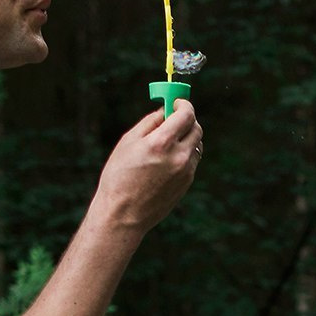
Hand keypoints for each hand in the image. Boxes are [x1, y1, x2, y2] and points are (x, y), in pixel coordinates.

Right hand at [93, 101, 202, 232]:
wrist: (124, 214)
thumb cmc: (119, 176)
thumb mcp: (128, 142)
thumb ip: (149, 122)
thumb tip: (165, 110)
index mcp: (161, 143)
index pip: (186, 114)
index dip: (183, 104)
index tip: (177, 102)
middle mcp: (179, 157)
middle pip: (196, 128)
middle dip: (187, 119)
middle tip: (174, 118)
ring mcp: (186, 171)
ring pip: (196, 145)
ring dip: (187, 137)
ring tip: (168, 140)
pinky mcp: (187, 183)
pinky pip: (192, 160)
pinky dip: (185, 153)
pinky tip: (167, 158)